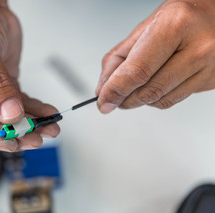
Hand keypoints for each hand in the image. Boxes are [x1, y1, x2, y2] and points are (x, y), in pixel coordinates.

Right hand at [0, 0, 59, 150]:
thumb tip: (10, 115)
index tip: (8, 141)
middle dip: (11, 134)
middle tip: (33, 138)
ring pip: (4, 119)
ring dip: (27, 125)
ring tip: (47, 129)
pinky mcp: (1, 90)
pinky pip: (18, 104)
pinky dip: (34, 110)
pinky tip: (48, 114)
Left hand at [96, 0, 214, 112]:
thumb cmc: (181, 16)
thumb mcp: (145, 28)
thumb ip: (119, 59)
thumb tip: (104, 90)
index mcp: (175, 26)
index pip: (138, 71)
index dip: (116, 90)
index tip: (104, 101)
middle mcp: (198, 47)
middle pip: (149, 91)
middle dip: (125, 99)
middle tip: (114, 98)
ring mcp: (210, 66)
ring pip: (161, 100)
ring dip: (140, 100)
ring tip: (135, 87)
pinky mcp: (213, 80)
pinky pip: (175, 100)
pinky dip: (158, 97)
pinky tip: (156, 83)